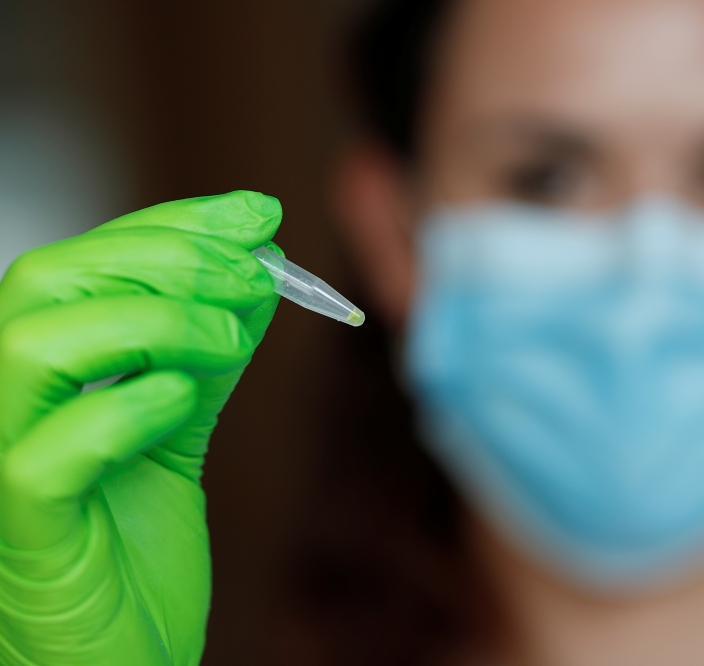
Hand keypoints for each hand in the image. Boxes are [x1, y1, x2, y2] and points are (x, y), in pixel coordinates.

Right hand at [0, 191, 281, 664]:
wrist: (119, 663)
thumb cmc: (134, 552)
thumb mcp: (179, 431)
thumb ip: (205, 357)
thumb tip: (257, 274)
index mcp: (42, 375)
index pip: (88, 262)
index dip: (173, 224)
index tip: (258, 214)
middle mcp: (6, 406)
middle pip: (49, 281)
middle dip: (164, 258)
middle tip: (255, 270)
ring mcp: (0, 465)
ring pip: (33, 347)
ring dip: (151, 320)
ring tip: (230, 335)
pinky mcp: (23, 533)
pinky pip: (45, 455)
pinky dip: (122, 410)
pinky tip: (181, 399)